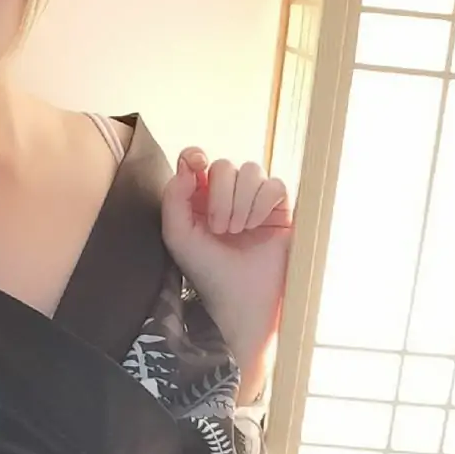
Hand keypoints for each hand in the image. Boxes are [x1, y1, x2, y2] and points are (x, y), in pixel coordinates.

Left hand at [160, 149, 292, 396]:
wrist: (240, 298)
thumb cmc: (208, 271)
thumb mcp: (178, 236)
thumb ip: (174, 197)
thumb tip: (187, 164)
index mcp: (199, 197)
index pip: (196, 159)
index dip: (195, 155)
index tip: (196, 166)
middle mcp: (227, 194)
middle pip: (224, 165)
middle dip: (221, 196)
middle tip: (220, 228)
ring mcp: (255, 200)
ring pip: (251, 170)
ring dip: (241, 202)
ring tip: (238, 231)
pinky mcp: (280, 208)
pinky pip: (275, 184)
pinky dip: (263, 203)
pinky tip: (257, 226)